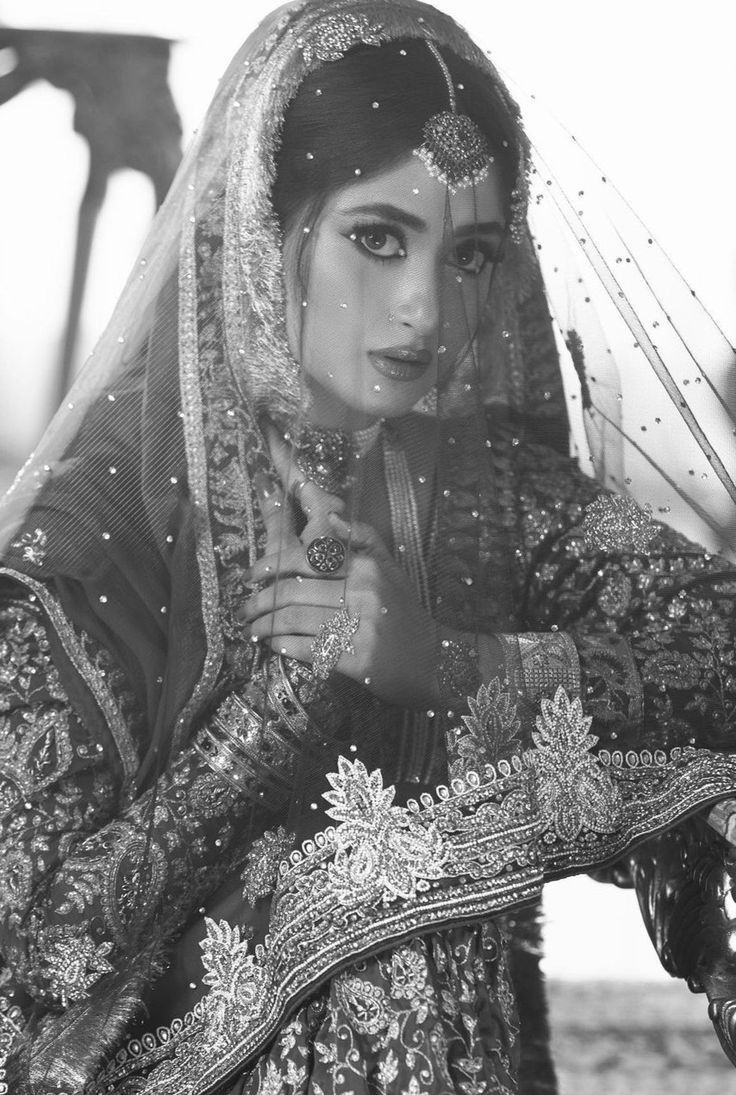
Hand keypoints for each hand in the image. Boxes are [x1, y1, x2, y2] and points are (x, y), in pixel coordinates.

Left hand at [241, 439, 438, 706]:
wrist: (436, 660)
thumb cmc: (405, 613)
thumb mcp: (391, 569)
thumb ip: (362, 539)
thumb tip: (329, 516)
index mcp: (367, 567)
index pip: (308, 558)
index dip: (272, 565)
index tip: (252, 574)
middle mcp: (364, 593)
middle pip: (294, 591)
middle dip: (260, 600)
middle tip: (243, 608)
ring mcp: (361, 628)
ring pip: (296, 620)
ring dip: (266, 625)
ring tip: (254, 628)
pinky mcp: (357, 660)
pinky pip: (308, 649)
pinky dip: (285, 647)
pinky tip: (275, 646)